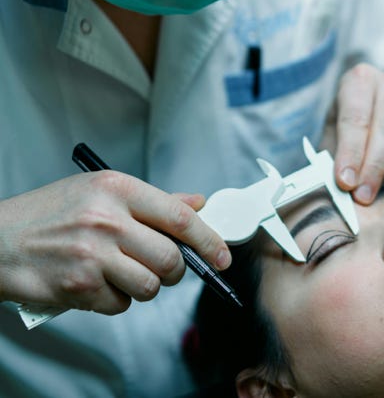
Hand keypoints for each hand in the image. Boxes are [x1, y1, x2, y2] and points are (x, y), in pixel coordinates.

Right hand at [0, 171, 230, 313]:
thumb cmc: (52, 212)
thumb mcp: (102, 190)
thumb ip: (155, 199)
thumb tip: (196, 202)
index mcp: (118, 188)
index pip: (179, 216)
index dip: (209, 239)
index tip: (222, 255)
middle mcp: (107, 219)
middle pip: (171, 258)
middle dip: (176, 270)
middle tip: (166, 268)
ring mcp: (92, 254)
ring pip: (150, 286)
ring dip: (146, 286)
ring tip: (124, 272)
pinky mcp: (78, 287)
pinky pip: (122, 304)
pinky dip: (117, 299)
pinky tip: (98, 282)